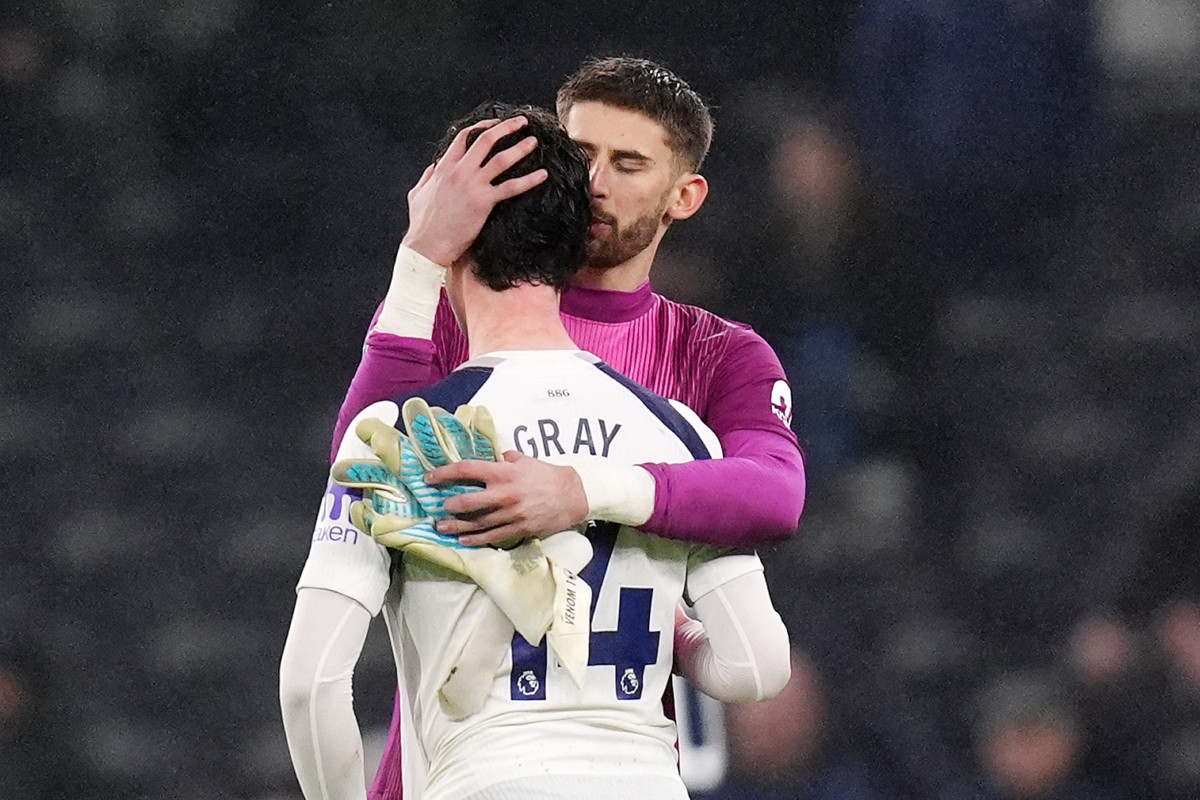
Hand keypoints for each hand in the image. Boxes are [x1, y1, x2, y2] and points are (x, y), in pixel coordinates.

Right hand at [402, 116, 547, 265]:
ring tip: (534, 142)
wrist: (427, 246)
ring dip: (520, 148)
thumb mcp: (417, 194)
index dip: (482, 126)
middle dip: (506, 127)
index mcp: (444, 167)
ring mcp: (473, 185)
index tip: (496, 123)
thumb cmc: (422, 224)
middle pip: (486, 140)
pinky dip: (529, 180)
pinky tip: (543, 175)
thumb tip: (433, 167)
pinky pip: (512, 187)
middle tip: (522, 122)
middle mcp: (460, 171)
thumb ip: (427, 177)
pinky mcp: (484, 202)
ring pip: (501, 159)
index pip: (464, 136)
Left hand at [429, 451, 589, 546]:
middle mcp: (503, 494)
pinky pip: (492, 536)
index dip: (444, 473)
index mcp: (503, 472)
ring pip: (476, 523)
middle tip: (438, 507)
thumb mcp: (525, 460)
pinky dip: (475, 539)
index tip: (430, 478)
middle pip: (467, 502)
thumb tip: (492, 458)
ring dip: (456, 526)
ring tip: (441, 527)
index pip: (467, 470)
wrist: (573, 495)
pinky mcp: (518, 529)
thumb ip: (505, 459)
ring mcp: (510, 514)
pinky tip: (463, 540)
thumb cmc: (547, 475)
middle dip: (448, 506)